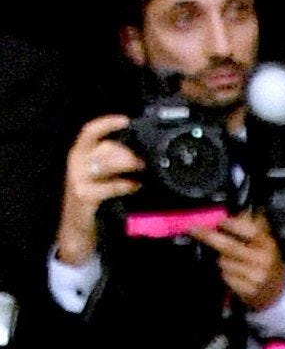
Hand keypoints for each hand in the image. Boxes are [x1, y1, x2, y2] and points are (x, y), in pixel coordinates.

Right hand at [55, 115, 137, 265]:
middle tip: (144, 158)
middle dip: (127, 151)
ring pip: (107, 164)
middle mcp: (76, 163)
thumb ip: (110, 162)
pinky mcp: (85, 195)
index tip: (125, 120)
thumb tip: (136, 152)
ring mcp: (79, 179)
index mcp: (79, 154)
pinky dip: (125, 185)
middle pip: (104, 148)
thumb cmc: (92, 198)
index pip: (89, 132)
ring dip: (128, 164)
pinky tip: (136, 186)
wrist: (76, 228)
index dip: (107, 124)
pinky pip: (110, 186)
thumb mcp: (98, 176)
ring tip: (143, 168)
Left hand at [201, 210, 284, 314]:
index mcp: (267, 243)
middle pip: (229, 246)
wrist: (277, 290)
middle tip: (192, 228)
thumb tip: (230, 210)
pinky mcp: (247, 291)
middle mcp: (262, 260)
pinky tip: (234, 273)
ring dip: (220, 258)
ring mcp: (255, 277)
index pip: (248, 230)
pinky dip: (225, 273)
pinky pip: (225, 277)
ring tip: (231, 259)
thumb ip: (250, 223)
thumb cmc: (265, 259)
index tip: (217, 219)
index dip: (231, 224)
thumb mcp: (264, 239)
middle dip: (208, 236)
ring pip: (223, 262)